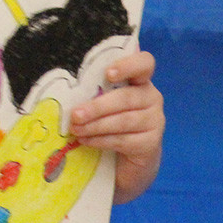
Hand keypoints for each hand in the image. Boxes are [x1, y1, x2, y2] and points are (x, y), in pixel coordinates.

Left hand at [69, 50, 163, 203]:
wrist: (129, 159)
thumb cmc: (111, 120)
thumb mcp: (103, 101)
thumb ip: (96, 91)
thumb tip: (67, 91)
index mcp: (139, 80)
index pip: (144, 63)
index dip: (128, 65)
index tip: (108, 74)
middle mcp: (152, 97)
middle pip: (126, 98)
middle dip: (97, 107)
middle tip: (75, 115)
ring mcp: (155, 121)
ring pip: (123, 121)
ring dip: (95, 125)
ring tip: (76, 129)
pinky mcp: (151, 143)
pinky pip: (123, 140)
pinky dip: (101, 140)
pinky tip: (86, 141)